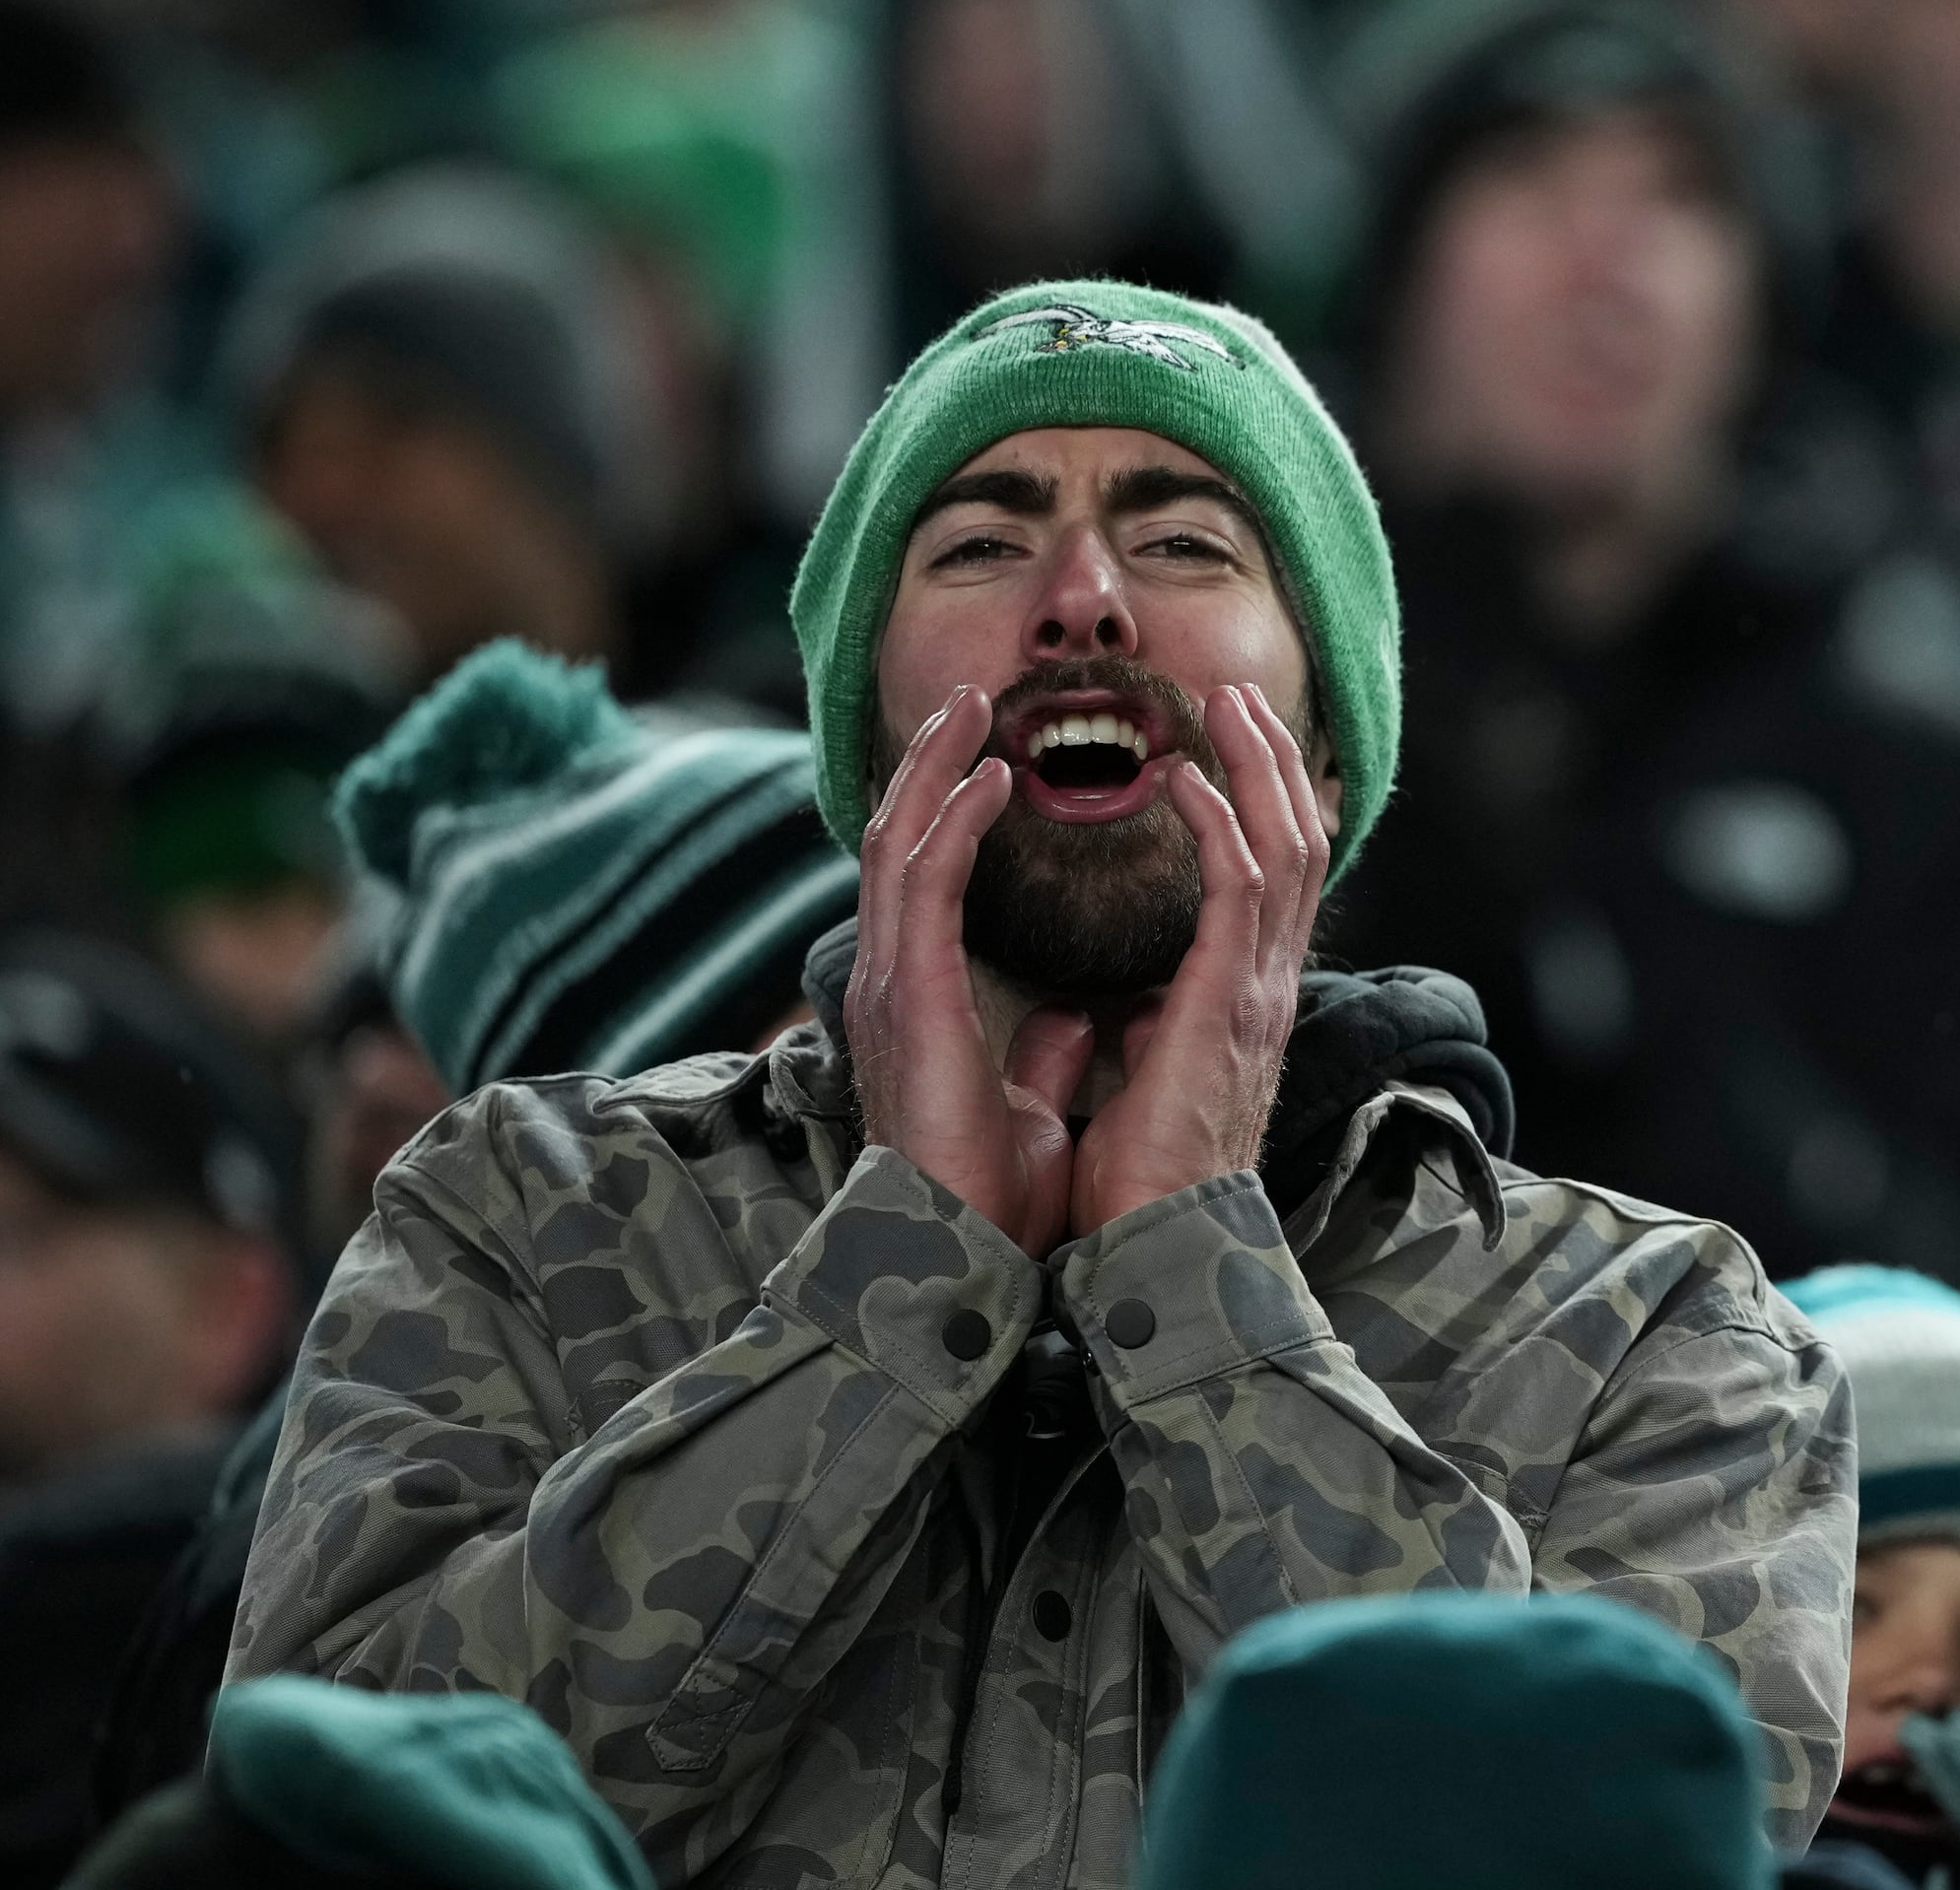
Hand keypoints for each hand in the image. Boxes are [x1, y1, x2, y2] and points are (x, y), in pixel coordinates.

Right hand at [848, 684, 1092, 1253]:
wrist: (959, 1256)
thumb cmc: (986, 1198)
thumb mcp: (1025, 1106)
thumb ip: (1037, 1053)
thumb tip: (1069, 1018)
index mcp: (917, 1000)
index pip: (921, 879)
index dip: (942, 811)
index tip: (981, 759)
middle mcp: (891, 979)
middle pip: (896, 839)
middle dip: (926, 765)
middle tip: (965, 703)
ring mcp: (890, 983)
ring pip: (897, 841)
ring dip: (933, 768)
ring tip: (969, 710)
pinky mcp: (910, 994)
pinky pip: (925, 882)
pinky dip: (954, 822)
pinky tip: (990, 779)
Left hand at [1069, 684, 1329, 1232]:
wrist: (1155, 1242)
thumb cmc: (1143, 1181)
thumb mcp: (1139, 1087)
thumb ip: (1139, 1038)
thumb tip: (1116, 1017)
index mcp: (1243, 1001)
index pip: (1273, 883)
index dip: (1263, 809)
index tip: (1232, 752)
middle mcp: (1266, 985)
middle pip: (1297, 843)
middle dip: (1272, 763)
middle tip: (1239, 697)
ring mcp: (1257, 989)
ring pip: (1285, 845)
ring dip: (1258, 766)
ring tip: (1227, 706)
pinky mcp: (1229, 998)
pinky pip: (1239, 884)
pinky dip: (1219, 819)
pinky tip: (1183, 776)